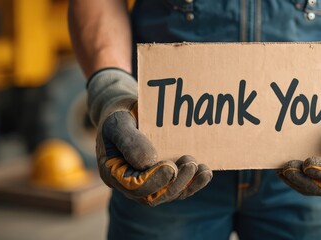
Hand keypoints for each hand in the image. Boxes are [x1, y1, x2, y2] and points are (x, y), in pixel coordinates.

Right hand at [88, 68, 212, 205]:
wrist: (128, 111)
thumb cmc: (120, 115)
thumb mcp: (119, 122)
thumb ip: (130, 141)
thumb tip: (149, 162)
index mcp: (114, 173)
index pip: (135, 188)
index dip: (154, 181)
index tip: (170, 167)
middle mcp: (131, 184)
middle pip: (155, 196)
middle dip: (175, 183)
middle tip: (190, 163)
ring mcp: (149, 183)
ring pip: (170, 194)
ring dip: (188, 184)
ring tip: (201, 167)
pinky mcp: (164, 179)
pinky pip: (180, 187)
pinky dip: (194, 182)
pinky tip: (205, 172)